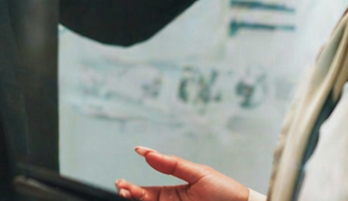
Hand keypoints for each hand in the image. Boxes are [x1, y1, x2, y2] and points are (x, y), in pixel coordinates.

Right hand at [114, 147, 249, 200]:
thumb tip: (147, 152)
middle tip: (123, 190)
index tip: (121, 183)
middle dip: (131, 196)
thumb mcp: (198, 173)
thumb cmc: (226, 191)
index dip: (133, 189)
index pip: (148, 192)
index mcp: (175, 192)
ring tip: (131, 195)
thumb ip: (172, 164)